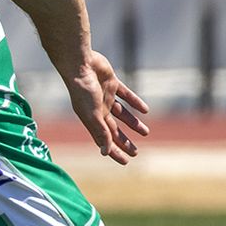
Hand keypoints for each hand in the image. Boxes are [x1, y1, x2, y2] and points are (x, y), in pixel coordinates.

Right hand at [65, 50, 148, 164]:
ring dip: (133, 124)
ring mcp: (105, 97)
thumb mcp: (93, 114)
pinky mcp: (112, 84)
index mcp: (91, 119)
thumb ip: (100, 132)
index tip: (125, 161)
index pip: (104, 140)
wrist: (80, 64)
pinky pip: (126, 95)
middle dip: (124, 142)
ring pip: (122, 114)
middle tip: (135, 152)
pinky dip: (135, 102)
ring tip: (146, 132)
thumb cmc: (83, 90)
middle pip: (114, 130)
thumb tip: (105, 152)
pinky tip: (145, 110)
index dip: (114, 152)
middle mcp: (98, 110)